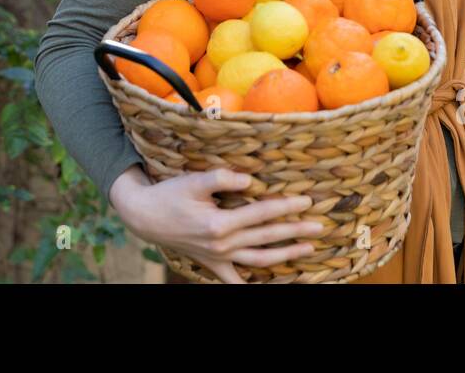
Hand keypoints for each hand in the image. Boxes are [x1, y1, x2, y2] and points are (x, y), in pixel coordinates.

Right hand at [109, 166, 324, 283]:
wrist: (144, 216)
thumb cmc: (170, 194)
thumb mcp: (194, 179)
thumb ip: (223, 177)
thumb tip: (251, 179)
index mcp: (219, 223)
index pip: (261, 213)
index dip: (286, 207)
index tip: (307, 202)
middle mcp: (221, 244)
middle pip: (266, 237)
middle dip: (295, 231)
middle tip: (320, 226)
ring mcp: (217, 257)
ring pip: (258, 260)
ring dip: (285, 255)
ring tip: (308, 249)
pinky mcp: (211, 264)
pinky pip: (234, 281)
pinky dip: (251, 285)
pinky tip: (271, 284)